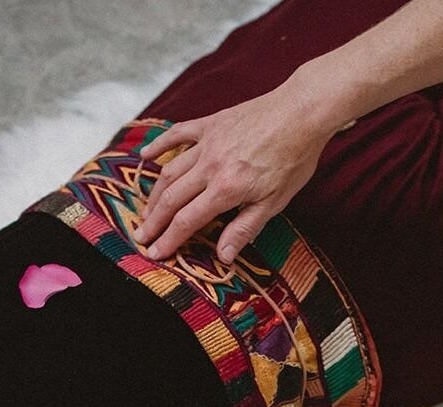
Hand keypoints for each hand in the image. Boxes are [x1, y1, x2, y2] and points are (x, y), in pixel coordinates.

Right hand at [135, 83, 335, 263]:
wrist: (301, 114)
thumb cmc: (294, 159)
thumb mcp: (275, 202)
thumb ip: (245, 228)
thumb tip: (223, 257)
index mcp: (226, 189)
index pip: (187, 220)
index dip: (168, 239)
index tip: (155, 252)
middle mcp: (210, 166)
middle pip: (171, 198)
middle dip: (153, 221)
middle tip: (141, 236)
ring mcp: (207, 142)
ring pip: (170, 171)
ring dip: (154, 193)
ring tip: (147, 211)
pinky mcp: (210, 124)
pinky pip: (177, 134)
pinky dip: (159, 145)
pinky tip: (145, 157)